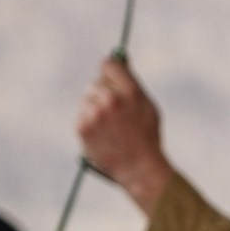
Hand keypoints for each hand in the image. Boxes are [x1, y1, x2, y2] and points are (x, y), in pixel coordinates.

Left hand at [76, 57, 175, 212]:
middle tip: (114, 114)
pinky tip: (102, 135)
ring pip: (87, 100)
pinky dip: (89, 124)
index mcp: (130, 91)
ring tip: (109, 128)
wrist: (138, 169)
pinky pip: (82, 116)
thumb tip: (119, 61)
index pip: (108, 65)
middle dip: (103, 95)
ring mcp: (95, 113)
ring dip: (95, 110)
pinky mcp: (83, 127)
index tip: (109, 78)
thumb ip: (132, 84)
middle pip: (96, 83)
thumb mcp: (147, 107)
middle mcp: (111, 99)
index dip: (109, 72)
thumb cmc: (146, 137)